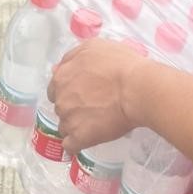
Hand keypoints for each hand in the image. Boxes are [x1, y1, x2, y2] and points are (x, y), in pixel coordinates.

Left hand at [49, 39, 146, 154]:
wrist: (137, 89)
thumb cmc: (120, 65)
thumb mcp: (94, 47)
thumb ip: (72, 57)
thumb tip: (58, 68)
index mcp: (62, 77)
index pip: (55, 88)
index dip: (69, 90)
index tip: (82, 93)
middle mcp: (60, 99)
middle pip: (60, 107)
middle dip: (73, 107)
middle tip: (93, 106)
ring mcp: (69, 120)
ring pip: (64, 126)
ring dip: (76, 125)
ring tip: (96, 123)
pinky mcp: (80, 137)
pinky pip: (70, 146)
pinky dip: (77, 144)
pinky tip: (87, 139)